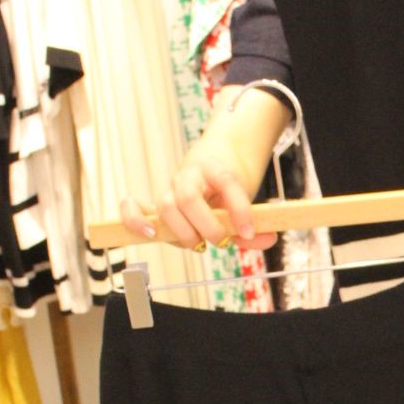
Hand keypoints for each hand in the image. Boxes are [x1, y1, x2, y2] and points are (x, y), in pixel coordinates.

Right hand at [120, 140, 276, 252]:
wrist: (216, 158)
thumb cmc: (231, 185)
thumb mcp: (247, 200)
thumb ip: (254, 224)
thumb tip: (268, 239)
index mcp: (216, 168)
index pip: (226, 182)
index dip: (239, 208)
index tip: (249, 231)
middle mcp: (189, 176)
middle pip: (189, 198)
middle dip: (206, 226)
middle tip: (221, 241)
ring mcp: (171, 190)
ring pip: (166, 206)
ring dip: (181, 231)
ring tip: (197, 245)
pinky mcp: (158, 205)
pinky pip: (134, 209)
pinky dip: (135, 219)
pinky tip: (148, 233)